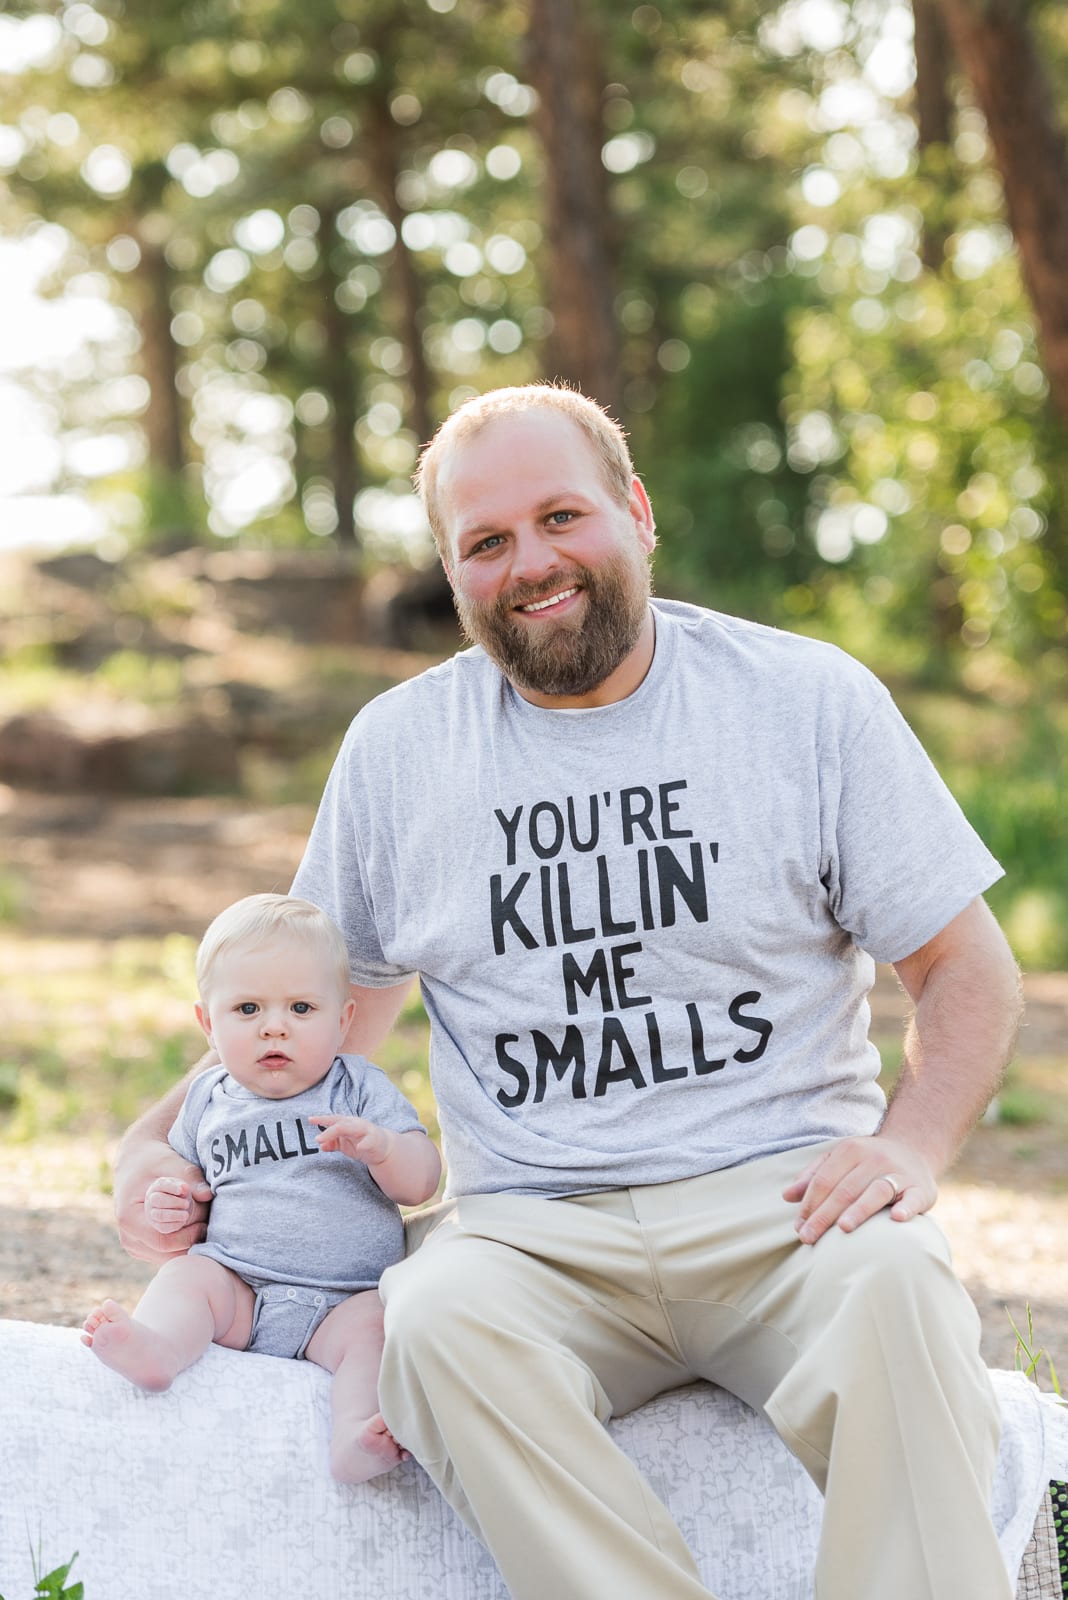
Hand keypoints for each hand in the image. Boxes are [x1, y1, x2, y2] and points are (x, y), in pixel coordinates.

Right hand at [114, 1140, 211, 1262]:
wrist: (136, 1161)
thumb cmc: (154, 1160)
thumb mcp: (172, 1163)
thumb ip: (190, 1178)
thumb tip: (208, 1194)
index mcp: (129, 1219)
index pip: (163, 1241)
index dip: (188, 1235)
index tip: (205, 1222)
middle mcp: (129, 1238)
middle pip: (167, 1254)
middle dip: (190, 1241)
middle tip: (207, 1222)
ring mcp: (135, 1246)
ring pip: (169, 1257)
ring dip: (187, 1244)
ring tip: (200, 1223)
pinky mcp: (144, 1248)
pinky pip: (168, 1254)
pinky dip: (183, 1244)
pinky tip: (194, 1228)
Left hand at [310, 1114, 395, 1167]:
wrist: (383, 1148)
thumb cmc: (362, 1143)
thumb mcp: (345, 1144)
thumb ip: (333, 1144)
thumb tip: (320, 1146)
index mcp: (348, 1123)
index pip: (333, 1119)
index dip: (322, 1119)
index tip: (310, 1119)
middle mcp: (356, 1124)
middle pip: (341, 1124)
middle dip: (329, 1130)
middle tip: (317, 1138)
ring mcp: (366, 1131)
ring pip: (353, 1129)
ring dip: (342, 1134)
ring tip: (332, 1141)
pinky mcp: (374, 1140)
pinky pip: (368, 1141)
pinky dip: (363, 1144)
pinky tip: (359, 1148)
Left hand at [783, 1135, 937, 1245]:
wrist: (913, 1149)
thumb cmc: (867, 1162)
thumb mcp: (840, 1160)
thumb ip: (813, 1176)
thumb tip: (786, 1196)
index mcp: (850, 1150)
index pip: (824, 1180)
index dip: (809, 1204)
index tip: (798, 1227)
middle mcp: (874, 1158)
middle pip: (845, 1189)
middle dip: (824, 1215)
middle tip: (808, 1238)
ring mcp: (898, 1172)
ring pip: (876, 1191)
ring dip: (859, 1209)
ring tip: (843, 1228)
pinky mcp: (920, 1188)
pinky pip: (913, 1198)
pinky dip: (906, 1207)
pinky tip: (896, 1218)